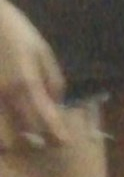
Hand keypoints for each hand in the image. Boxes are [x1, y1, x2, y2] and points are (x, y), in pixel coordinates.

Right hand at [0, 0, 68, 152]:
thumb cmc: (18, 33)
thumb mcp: (43, 52)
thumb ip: (52, 81)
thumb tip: (56, 104)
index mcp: (28, 84)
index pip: (46, 119)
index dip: (57, 133)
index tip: (64, 142)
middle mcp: (7, 95)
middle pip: (23, 132)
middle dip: (35, 139)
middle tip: (45, 138)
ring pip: (2, 133)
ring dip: (14, 137)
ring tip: (24, 133)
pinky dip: (1, 127)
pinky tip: (9, 122)